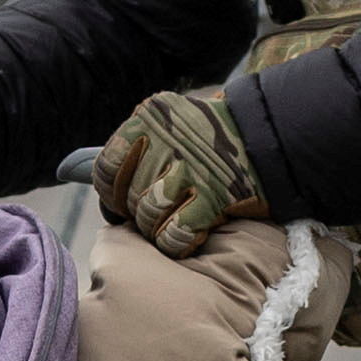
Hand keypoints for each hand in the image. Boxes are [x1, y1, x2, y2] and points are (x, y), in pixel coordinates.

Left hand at [95, 85, 264, 256]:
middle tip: (156, 215)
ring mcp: (189, 169)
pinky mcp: (212, 196)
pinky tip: (187, 237)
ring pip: (148, 216)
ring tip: (171, 224)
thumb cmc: (213, 137)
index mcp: (149, 118)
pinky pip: (174, 234)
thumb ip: (135, 146)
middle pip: (128, 196)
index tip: (122, 203)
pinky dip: (176, 242)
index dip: (111, 192)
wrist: (271, 137)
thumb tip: (88, 182)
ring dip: (156, 228)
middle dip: (137, 213)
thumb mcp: (170, 122)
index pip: (106, 166)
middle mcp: (165, 140)